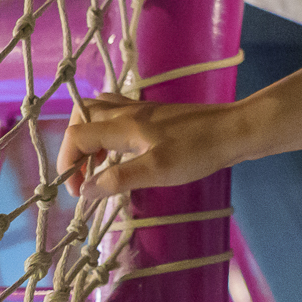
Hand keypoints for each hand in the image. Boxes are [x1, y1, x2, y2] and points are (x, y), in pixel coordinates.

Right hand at [56, 95, 242, 198]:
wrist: (234, 130)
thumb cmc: (197, 151)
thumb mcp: (157, 171)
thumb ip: (118, 178)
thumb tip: (85, 189)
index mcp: (123, 125)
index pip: (75, 135)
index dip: (67, 163)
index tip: (78, 192)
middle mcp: (127, 111)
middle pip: (81, 116)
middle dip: (73, 147)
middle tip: (84, 175)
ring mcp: (141, 109)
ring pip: (98, 112)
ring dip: (89, 137)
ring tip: (98, 165)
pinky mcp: (154, 113)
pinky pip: (116, 113)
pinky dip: (106, 130)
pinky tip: (120, 150)